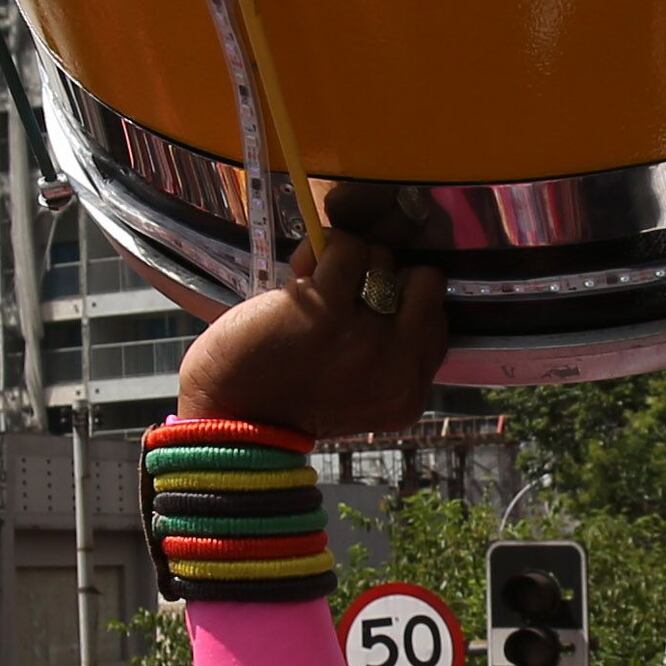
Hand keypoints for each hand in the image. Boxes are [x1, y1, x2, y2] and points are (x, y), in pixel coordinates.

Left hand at [169, 219, 448, 443]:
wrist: (229, 418)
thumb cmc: (285, 397)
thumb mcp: (358, 390)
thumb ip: (387, 351)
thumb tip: (392, 276)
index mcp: (408, 393)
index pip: (436, 322)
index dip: (402, 304)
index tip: (367, 310)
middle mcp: (396, 365)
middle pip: (425, 282)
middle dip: (388, 276)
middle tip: (350, 291)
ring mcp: (364, 336)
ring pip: (382, 259)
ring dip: (350, 261)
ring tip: (317, 287)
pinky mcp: (326, 308)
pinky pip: (346, 247)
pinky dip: (322, 249)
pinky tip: (302, 271)